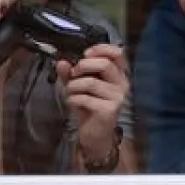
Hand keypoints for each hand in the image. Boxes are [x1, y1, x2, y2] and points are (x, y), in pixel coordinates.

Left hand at [56, 44, 129, 162]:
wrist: (95, 135)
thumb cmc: (90, 106)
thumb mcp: (80, 86)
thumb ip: (71, 73)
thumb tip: (61, 62)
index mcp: (119, 74)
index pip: (117, 53)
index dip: (100, 49)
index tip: (85, 54)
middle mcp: (122, 84)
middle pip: (105, 64)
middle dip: (83, 66)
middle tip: (73, 74)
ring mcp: (117, 98)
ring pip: (91, 82)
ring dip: (73, 86)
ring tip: (69, 91)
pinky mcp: (109, 111)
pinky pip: (86, 98)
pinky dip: (73, 98)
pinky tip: (72, 102)